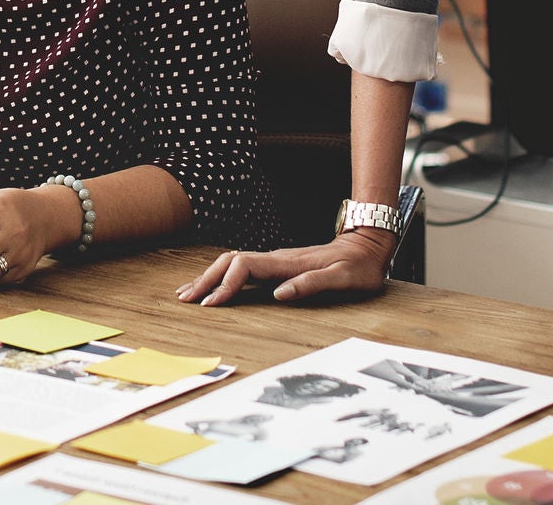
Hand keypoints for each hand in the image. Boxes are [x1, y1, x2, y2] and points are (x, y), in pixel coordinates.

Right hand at [177, 229, 394, 305]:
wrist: (367, 245)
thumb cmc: (358, 266)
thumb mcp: (342, 278)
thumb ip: (312, 284)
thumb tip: (278, 294)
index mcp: (287, 263)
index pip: (244, 267)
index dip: (225, 285)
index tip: (210, 305)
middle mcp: (277, 258)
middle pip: (230, 262)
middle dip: (206, 280)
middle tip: (184, 300)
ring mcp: (276, 261)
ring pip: (233, 263)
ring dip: (210, 277)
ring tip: (187, 293)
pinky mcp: (278, 266)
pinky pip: (242, 268)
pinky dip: (222, 276)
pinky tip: (214, 287)